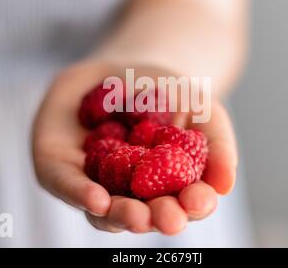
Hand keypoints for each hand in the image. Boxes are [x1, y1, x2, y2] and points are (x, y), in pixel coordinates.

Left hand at [32, 61, 237, 234]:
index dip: (194, 205)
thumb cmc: (167, 93)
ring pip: (106, 211)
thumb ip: (216, 145)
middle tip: (171, 219)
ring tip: (138, 216)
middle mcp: (131, 192)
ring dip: (122, 215)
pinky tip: (96, 198)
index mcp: (167, 186)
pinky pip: (67, 184)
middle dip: (158, 218)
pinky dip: (80, 193)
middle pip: (145, 215)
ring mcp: (95, 184)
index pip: (183, 203)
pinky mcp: (61, 168)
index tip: (201, 200)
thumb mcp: (200, 108)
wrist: (120, 66)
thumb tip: (226, 185)